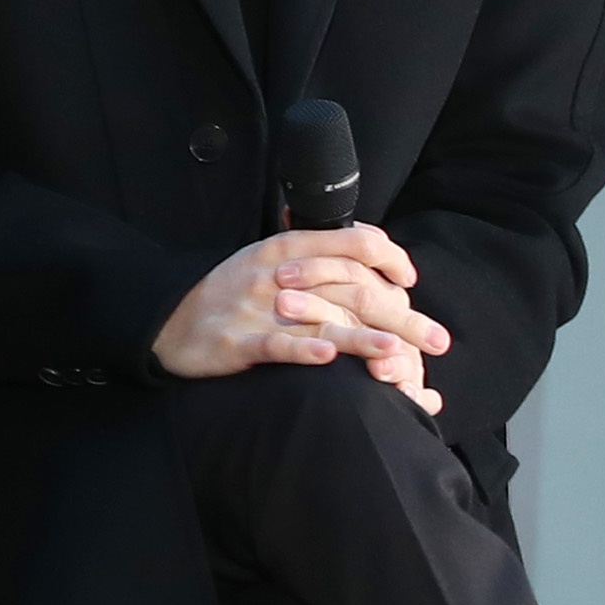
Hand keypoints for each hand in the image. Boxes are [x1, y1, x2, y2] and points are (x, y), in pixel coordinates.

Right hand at [153, 224, 447, 414]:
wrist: (167, 317)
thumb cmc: (229, 291)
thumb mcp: (270, 258)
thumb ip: (317, 252)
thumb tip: (374, 246)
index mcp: (287, 249)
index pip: (353, 244)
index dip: (391, 259)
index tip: (411, 281)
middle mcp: (277, 276)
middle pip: (350, 290)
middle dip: (401, 316)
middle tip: (437, 340)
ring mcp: (255, 309)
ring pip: (320, 322)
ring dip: (362, 339)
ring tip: (396, 353)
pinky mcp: (236, 341)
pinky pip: (275, 346)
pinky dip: (302, 352)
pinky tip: (328, 360)